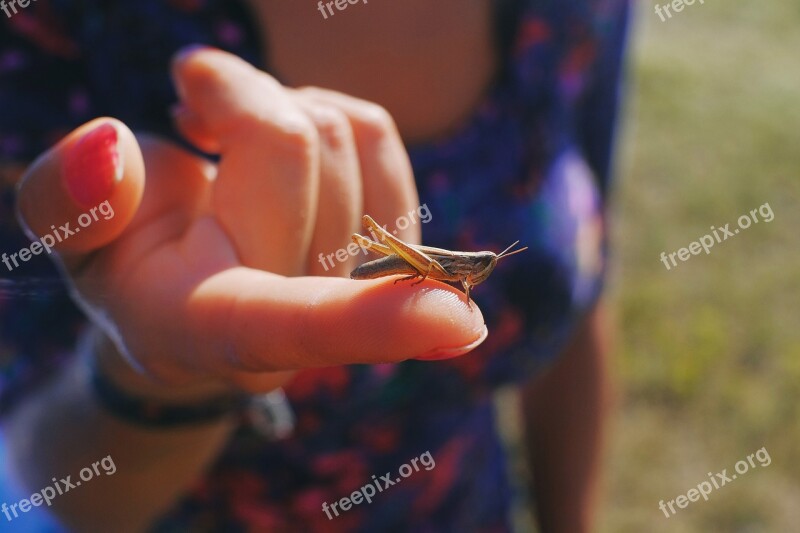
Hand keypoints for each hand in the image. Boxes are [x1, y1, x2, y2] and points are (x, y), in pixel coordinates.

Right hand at [14, 48, 486, 395]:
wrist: (184, 298)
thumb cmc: (128, 268)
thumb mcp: (75, 239)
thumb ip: (67, 200)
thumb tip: (113, 147)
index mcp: (215, 330)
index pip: (295, 323)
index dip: (373, 320)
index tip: (460, 323)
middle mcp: (307, 320)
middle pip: (302, 147)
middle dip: (234, 96)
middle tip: (191, 108)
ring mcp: (355, 284)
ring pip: (349, 133)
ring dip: (275, 106)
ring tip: (228, 138)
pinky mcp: (393, 241)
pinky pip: (376, 135)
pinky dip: (320, 116)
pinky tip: (281, 149)